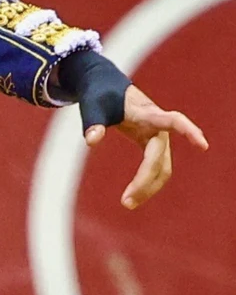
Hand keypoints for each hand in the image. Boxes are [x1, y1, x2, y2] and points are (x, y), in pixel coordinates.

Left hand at [83, 85, 208, 209]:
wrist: (107, 90)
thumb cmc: (101, 96)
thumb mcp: (93, 105)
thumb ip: (93, 122)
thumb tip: (92, 141)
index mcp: (148, 114)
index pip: (173, 121)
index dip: (188, 131)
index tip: (203, 145)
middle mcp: (158, 129)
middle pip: (159, 159)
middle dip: (145, 180)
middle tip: (125, 202)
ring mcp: (157, 139)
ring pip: (162, 169)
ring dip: (148, 187)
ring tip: (127, 203)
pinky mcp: (152, 146)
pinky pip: (156, 168)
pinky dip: (146, 183)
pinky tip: (132, 197)